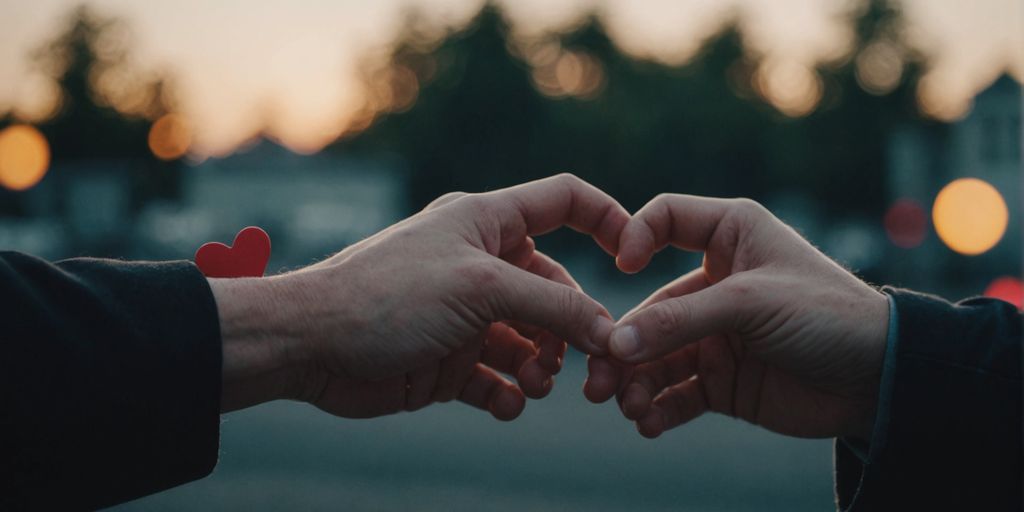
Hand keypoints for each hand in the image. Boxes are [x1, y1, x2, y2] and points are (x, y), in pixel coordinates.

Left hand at [212, 174, 628, 420]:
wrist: (310, 347)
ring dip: (545, 366)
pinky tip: (507, 404)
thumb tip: (611, 331)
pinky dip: (510, 394)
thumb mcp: (479, 290)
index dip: (605, 219)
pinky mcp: (449, 360)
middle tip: (592, 368)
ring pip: (532, 340)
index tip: (633, 257)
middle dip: (577, 328)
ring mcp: (466, 314)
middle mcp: (480, 264)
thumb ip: (551, 308)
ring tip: (537, 386)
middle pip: (556, 289)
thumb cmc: (387, 296)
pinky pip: (498, 379)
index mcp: (486, 223)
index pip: (562, 202)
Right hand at [585, 195, 887, 439]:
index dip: (636, 236)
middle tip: (599, 379)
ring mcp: (717, 333)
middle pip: (650, 307)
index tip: (623, 268)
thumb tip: (616, 345)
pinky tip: (650, 424)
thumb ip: (682, 321)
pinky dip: (659, 409)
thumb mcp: (752, 303)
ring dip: (636, 383)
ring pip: (656, 357)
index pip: (667, 219)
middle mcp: (717, 281)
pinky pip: (677, 394)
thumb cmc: (829, 315)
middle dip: (622, 345)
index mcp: (730, 236)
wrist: (881, 382)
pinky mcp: (723, 379)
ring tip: (628, 409)